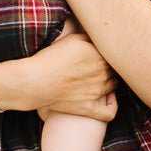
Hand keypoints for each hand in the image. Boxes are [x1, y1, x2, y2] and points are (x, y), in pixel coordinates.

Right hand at [0, 33, 117, 120]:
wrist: (35, 81)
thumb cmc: (50, 58)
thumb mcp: (72, 39)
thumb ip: (90, 38)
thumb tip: (100, 39)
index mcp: (100, 55)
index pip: (114, 54)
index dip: (107, 54)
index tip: (100, 54)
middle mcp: (102, 73)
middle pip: (115, 69)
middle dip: (109, 67)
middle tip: (96, 66)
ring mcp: (97, 91)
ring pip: (114, 85)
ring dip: (109, 82)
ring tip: (98, 79)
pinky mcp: (90, 108)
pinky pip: (109, 112)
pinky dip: (111, 105)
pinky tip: (107, 99)